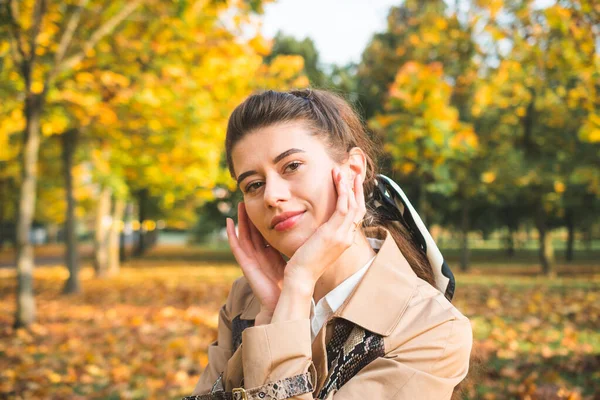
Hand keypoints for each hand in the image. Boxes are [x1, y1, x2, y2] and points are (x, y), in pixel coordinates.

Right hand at [226, 202, 285, 313]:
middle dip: (250, 216)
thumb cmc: (291, 282)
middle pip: (252, 231)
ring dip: (241, 221)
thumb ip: (295, 247)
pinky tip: (228, 223)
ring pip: (243, 235)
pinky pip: (236, 246)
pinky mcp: (245, 264)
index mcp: (270, 253)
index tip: (265, 204)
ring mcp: (251, 259)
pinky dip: (231, 235)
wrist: (285, 300)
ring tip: (240, 205)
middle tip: (249, 199)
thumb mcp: (294, 258)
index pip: (264, 232)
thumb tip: (309, 232)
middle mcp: (259, 255)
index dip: (263, 219)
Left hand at [284, 167, 365, 288]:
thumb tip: (318, 225)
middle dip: (356, 190)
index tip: (350, 186)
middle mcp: (347, 237)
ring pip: (353, 205)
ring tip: (342, 171)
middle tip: (352, 174)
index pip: (355, 216)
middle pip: (359, 208)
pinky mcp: (333, 233)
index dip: (355, 199)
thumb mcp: (316, 246)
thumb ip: (321, 234)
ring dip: (348, 186)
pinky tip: (339, 180)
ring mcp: (342, 236)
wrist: (300, 277)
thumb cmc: (303, 263)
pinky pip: (343, 207)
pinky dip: (343, 191)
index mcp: (344, 241)